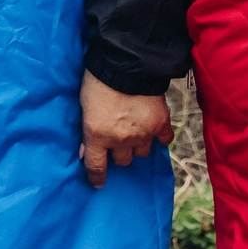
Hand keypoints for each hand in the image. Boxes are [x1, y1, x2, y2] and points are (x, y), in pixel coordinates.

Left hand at [80, 71, 172, 187]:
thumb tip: (84, 152)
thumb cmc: (98, 82)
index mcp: (98, 135)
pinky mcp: (160, 124)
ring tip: (135, 131)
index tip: (98, 183)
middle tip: (117, 140)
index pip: (96, 166)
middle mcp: (120, 140)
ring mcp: (142, 133)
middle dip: (119, 152)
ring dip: (137, 145)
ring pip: (142, 153)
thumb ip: (86, 132)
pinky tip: (154, 129)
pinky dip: (159, 137)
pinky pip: (164, 140)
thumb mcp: (84, 107)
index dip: (97, 177)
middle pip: (123, 161)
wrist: (126, 65)